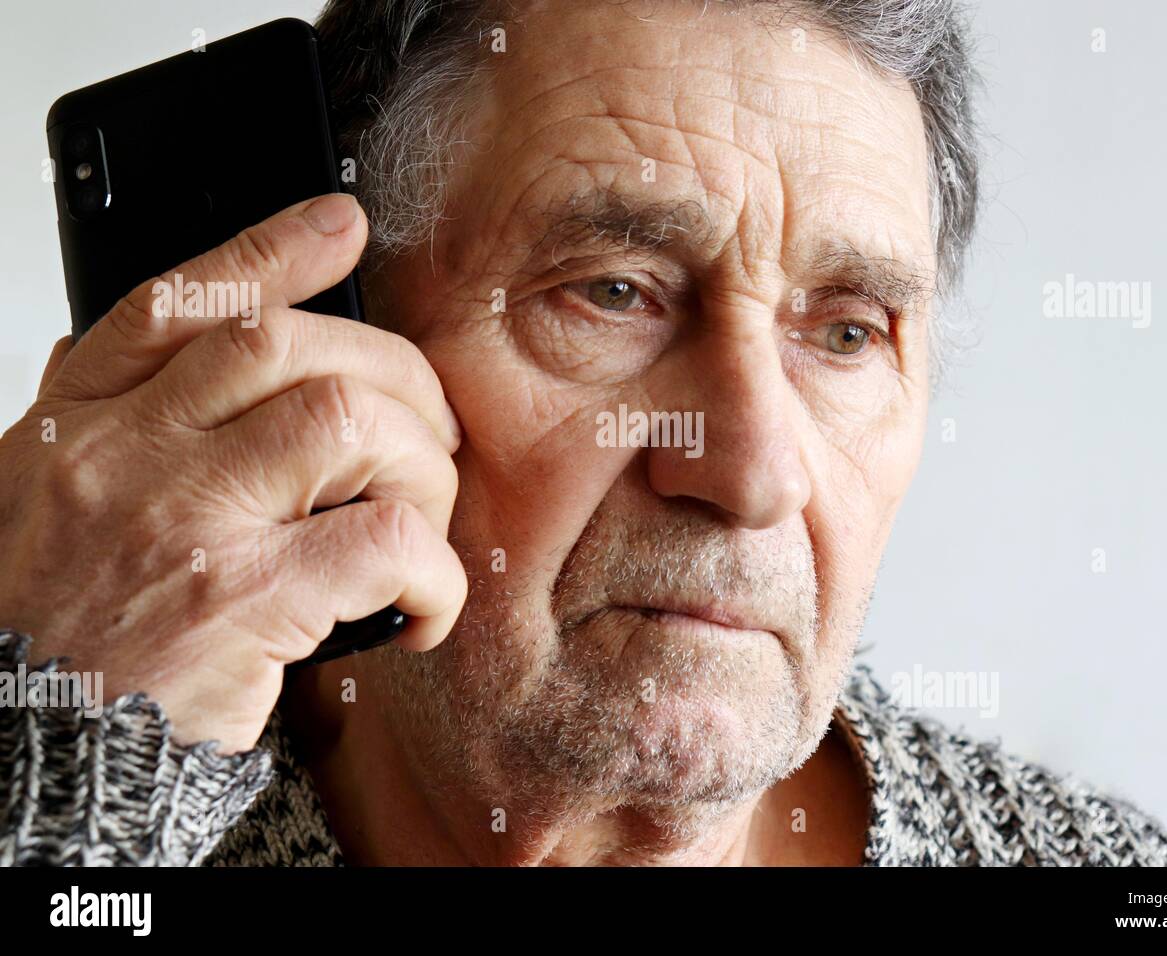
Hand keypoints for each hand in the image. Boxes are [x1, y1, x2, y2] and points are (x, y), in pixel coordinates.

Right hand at [0, 194, 465, 751]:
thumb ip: (102, 422)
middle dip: (395, 375)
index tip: (341, 224)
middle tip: (429, 431)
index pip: (174, 305)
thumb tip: (162, 353)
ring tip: (424, 519)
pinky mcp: (246, 603)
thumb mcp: (41, 503)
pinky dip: (434, 571)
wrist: (34, 752)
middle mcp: (130, 457)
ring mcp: (188, 523)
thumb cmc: (53, 632)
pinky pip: (386, 540)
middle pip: (290, 346)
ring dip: (423, 463)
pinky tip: (424, 606)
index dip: (267, 252)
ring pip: (352, 420)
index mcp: (80, 427)